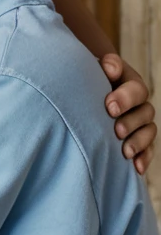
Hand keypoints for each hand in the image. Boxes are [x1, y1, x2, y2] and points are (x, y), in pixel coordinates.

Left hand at [100, 54, 155, 174]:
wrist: (84, 93)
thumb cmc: (88, 79)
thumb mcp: (94, 69)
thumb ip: (105, 66)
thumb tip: (110, 67)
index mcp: (130, 83)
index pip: (136, 89)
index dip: (126, 98)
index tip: (109, 106)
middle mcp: (139, 103)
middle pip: (145, 112)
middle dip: (131, 122)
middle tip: (116, 130)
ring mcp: (140, 122)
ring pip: (148, 131)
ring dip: (138, 141)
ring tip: (125, 152)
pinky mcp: (139, 140)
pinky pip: (148, 149)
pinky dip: (144, 158)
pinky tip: (136, 168)